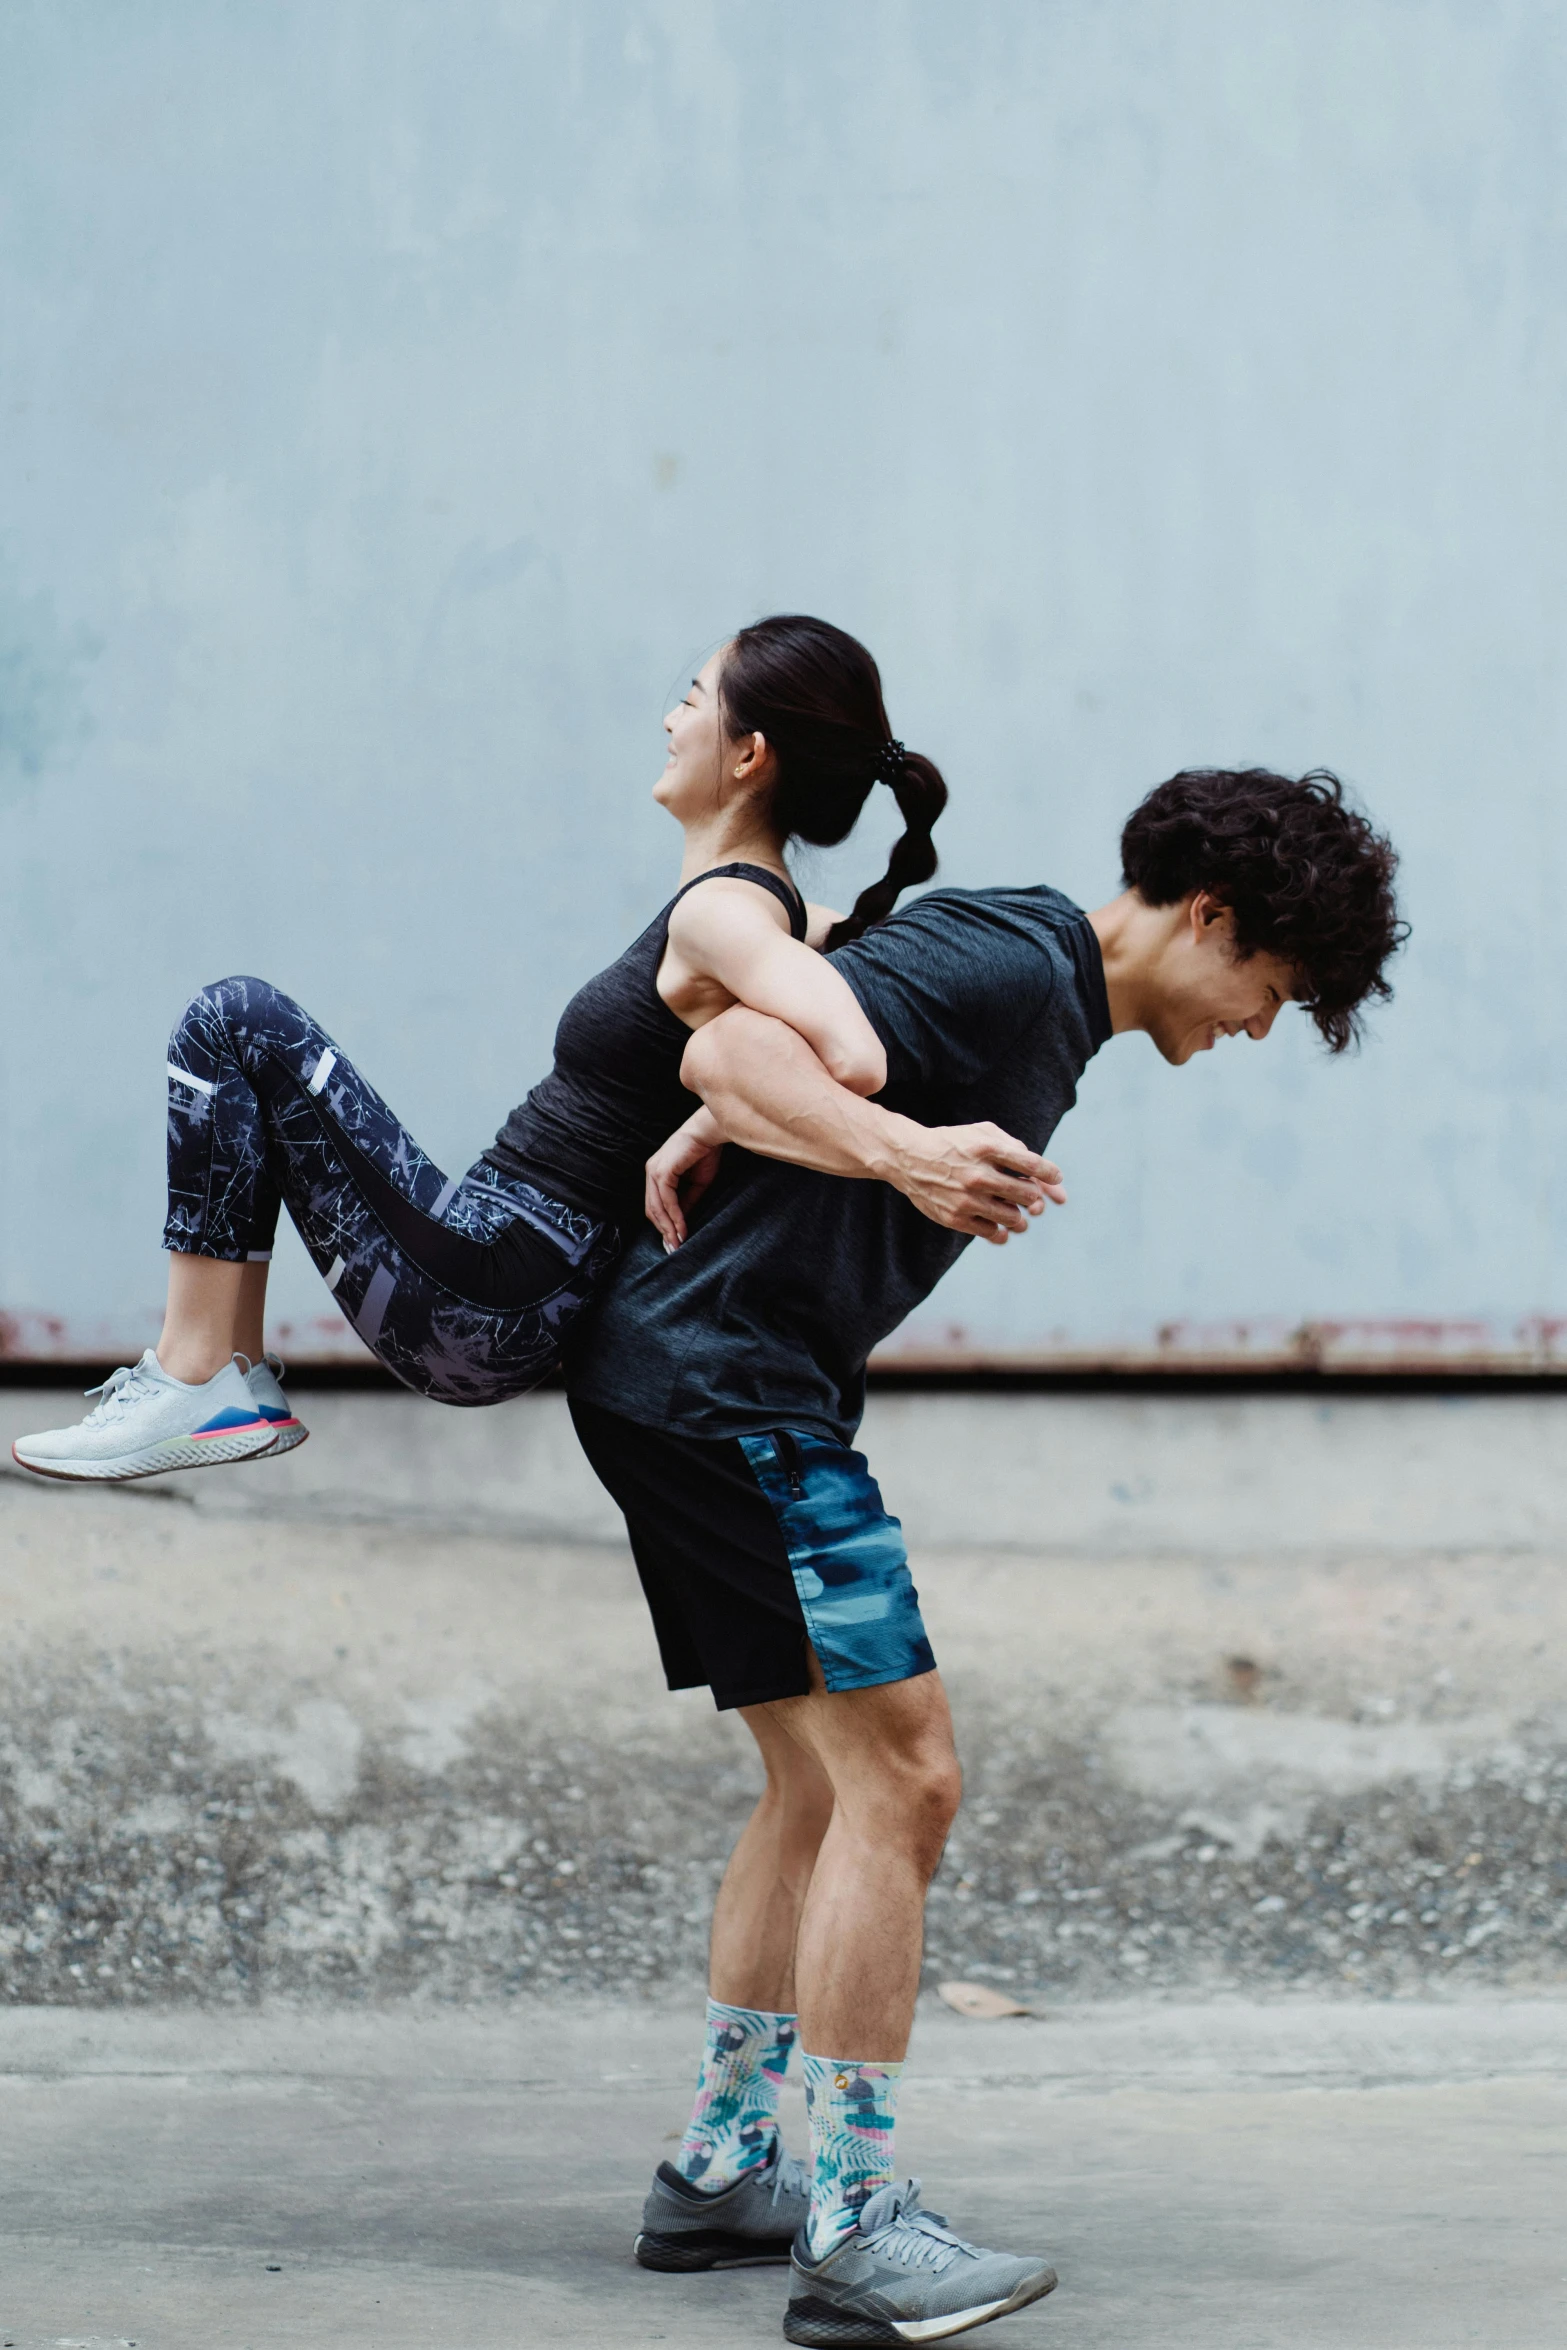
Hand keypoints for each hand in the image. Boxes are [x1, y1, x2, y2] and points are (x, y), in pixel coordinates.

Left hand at [645, 1126, 725, 1249]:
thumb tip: (680, 1223)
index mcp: (656, 1173)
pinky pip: (666, 1200)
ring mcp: (654, 1171)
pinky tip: (682, 1228)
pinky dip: (674, 1216)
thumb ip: (686, 1201)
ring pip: (657, 1207)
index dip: (664, 1225)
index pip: (655, 1205)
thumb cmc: (706, 1153)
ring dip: (668, 1227)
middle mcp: (651, 1172)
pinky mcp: (661, 1171)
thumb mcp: (697, 1184)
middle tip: (674, 1249)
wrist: (710, 1133)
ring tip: (678, 1243)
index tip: (674, 1242)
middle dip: (663, 1231)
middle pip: (652, 1209)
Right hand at [886, 1120, 1065, 1242]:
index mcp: (987, 1148)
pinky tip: (997, 1221)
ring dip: (1018, 1214)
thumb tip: (1053, 1181)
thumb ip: (1017, 1149)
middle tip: (1025, 1193)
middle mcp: (978, 1174)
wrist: (909, 1158)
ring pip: (1014, 1217)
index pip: (1032, 1165)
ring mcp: (966, 1199)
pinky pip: (993, 1233)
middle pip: (1027, 1195)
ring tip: (1010, 1207)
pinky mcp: (956, 1218)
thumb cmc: (955, 1144)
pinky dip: (1002, 1230)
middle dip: (1033, 1195)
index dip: (1050, 1174)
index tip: (1054, 1178)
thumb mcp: (984, 1133)